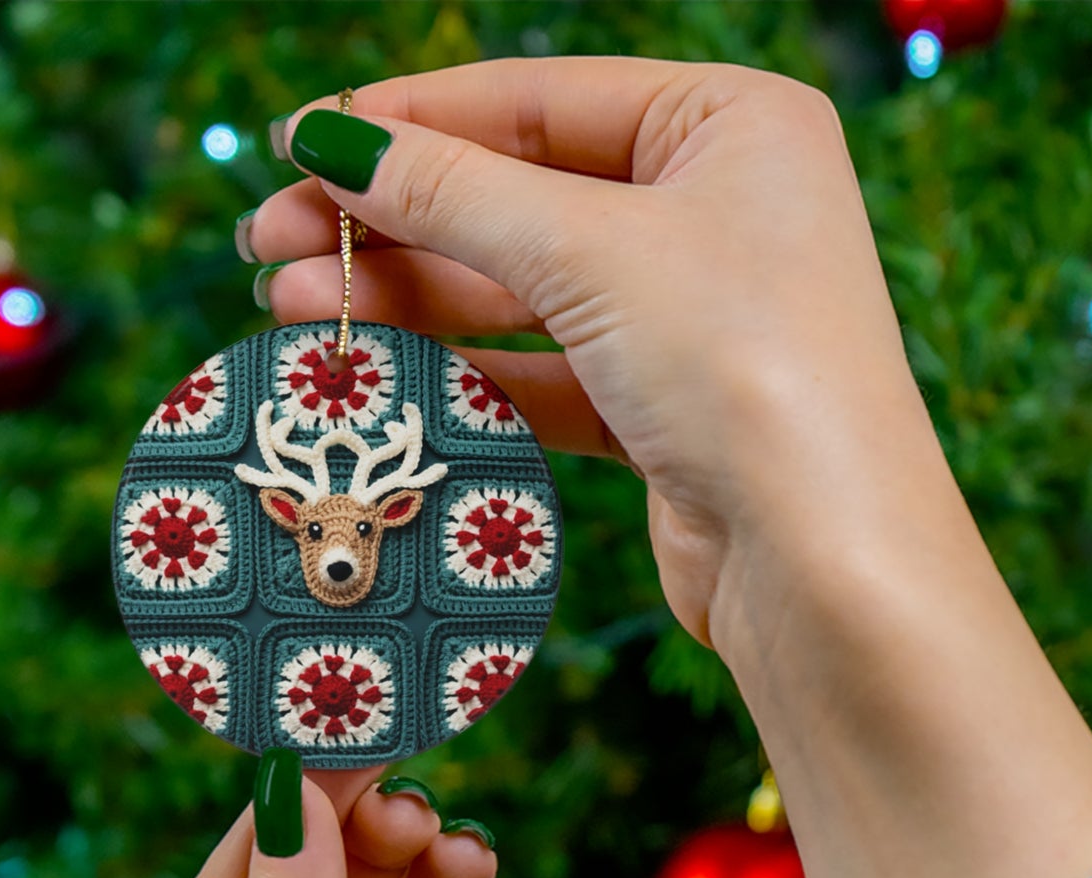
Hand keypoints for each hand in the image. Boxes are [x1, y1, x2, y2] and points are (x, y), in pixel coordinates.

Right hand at [246, 56, 924, 652]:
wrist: (822, 562)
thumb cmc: (743, 367)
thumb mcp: (589, 251)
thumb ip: (454, 193)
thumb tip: (332, 141)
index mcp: (731, 125)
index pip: (539, 101)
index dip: (410, 121)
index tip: (298, 142)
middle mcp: (718, 211)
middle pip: (520, 197)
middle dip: (392, 221)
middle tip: (269, 242)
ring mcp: (692, 316)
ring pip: (523, 291)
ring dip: (410, 300)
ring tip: (291, 308)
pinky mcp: (666, 410)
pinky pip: (546, 372)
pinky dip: (465, 372)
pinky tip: (378, 370)